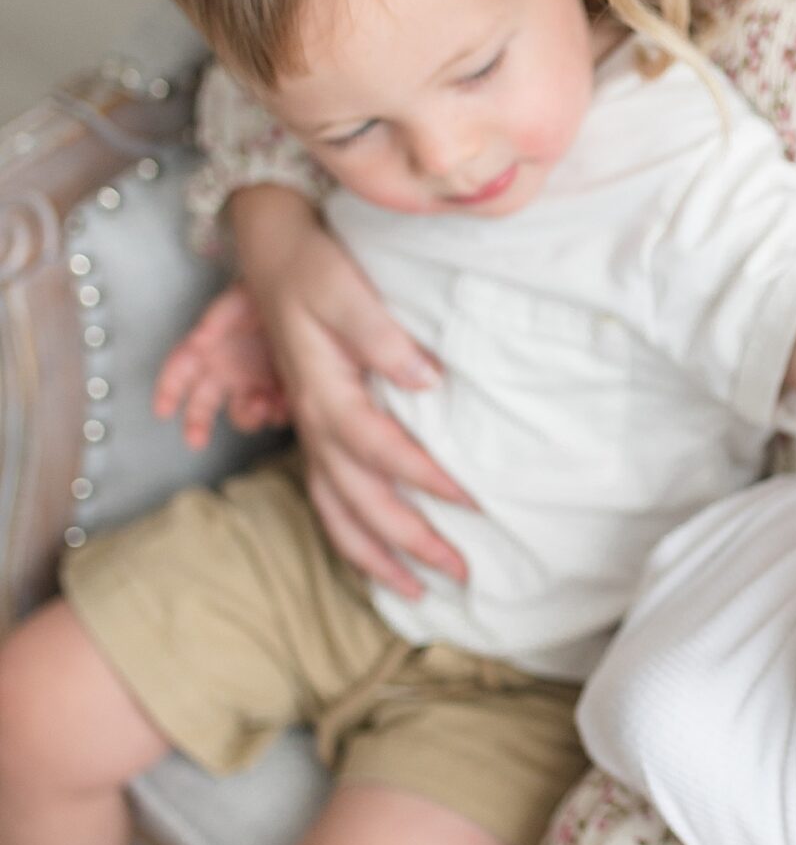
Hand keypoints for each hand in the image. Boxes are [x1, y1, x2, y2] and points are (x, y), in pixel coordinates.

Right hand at [154, 285, 290, 447]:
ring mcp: (253, 384)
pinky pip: (274, 412)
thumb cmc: (269, 295)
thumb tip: (199, 338)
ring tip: (263, 404)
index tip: (162, 411)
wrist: (310, 303)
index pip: (180, 368)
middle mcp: (227, 370)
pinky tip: (285, 401)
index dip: (168, 389)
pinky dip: (277, 413)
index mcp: (210, 347)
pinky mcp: (281, 391)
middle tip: (196, 441)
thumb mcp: (244, 296)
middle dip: (196, 423)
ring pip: (241, 414)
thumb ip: (220, 315)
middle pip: (203, 404)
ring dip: (248, 415)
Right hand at [231, 187, 475, 598]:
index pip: (381, 450)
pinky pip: (328, 499)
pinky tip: (381, 555)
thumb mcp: (346, 292)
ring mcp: (310, 432)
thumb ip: (385, 338)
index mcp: (325, 395)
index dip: (426, 479)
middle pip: (359, 501)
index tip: (472, 501)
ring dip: (375, 557)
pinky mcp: (315, 430)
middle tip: (459, 571)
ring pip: (336, 512)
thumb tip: (427, 380)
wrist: (273, 254)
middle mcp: (314, 424)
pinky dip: (351, 536)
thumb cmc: (313, 269)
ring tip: (418, 590)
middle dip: (407, 542)